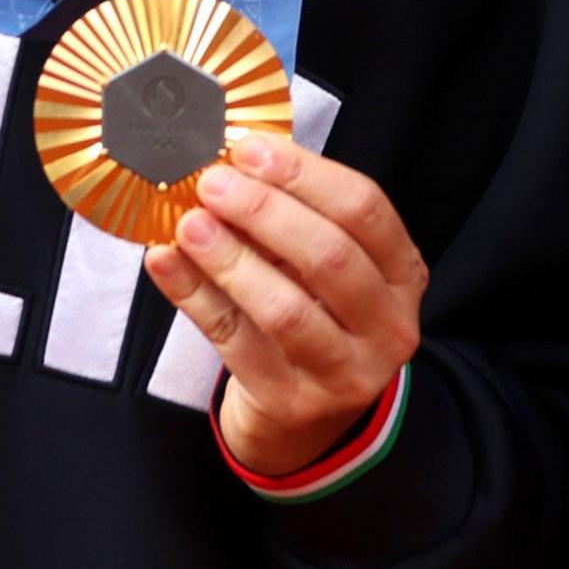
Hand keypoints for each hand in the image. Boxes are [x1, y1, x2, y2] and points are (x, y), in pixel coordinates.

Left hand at [146, 134, 427, 477]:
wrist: (306, 420)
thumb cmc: (316, 317)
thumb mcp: (327, 268)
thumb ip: (295, 217)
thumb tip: (232, 161)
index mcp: (403, 274)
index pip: (365, 210)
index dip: (306, 174)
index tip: (251, 148)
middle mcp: (386, 326)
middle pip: (330, 257)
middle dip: (266, 212)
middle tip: (213, 182)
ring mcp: (343, 372)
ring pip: (285, 310)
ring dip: (230, 259)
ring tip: (189, 223)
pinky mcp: (291, 403)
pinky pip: (235, 343)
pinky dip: (194, 298)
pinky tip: (165, 263)